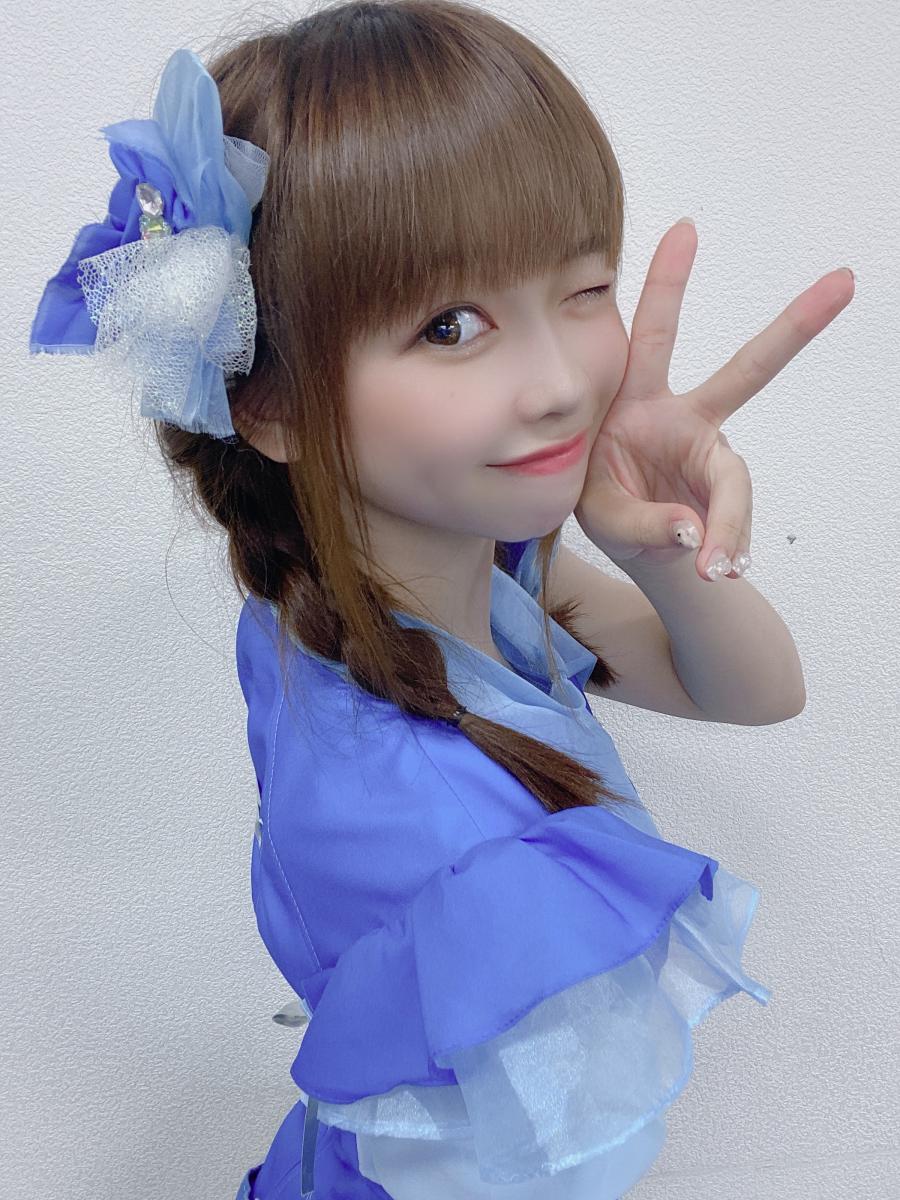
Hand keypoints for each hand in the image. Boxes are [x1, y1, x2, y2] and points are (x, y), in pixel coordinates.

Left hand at [573, 218, 854, 579]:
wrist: (632, 547)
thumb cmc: (604, 506)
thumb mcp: (597, 513)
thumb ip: (639, 523)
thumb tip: (695, 536)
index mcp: (637, 401)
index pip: (655, 337)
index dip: (669, 283)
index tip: (686, 228)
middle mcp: (684, 419)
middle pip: (747, 371)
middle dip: (793, 327)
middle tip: (845, 280)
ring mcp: (711, 456)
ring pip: (735, 482)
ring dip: (729, 526)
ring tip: (715, 566)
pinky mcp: (725, 493)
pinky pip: (732, 522)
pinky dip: (726, 549)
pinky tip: (716, 569)